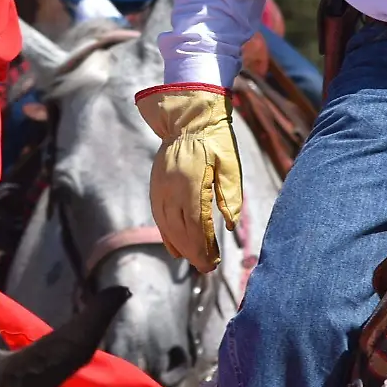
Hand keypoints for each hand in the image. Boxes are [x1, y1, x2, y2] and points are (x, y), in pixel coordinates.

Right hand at [135, 85, 242, 273]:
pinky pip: (159, 216)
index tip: (213, 263)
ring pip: (167, 225)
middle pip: (180, 229)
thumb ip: (230, 195)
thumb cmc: (215, 140)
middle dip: (193, 252)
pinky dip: (167, 234)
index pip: (195, 224)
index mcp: (191, 182)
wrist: (188, 118)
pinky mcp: (156, 186)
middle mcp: (171, 188)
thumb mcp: (230, 165)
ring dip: (180, 246)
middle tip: (207, 269)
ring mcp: (160, 187)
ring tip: (194, 262)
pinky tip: (175, 249)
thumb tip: (229, 225)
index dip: (203, 246)